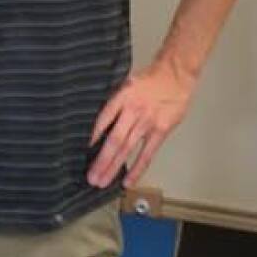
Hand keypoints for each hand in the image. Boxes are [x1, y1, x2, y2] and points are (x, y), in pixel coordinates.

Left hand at [87, 60, 197, 187]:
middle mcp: (133, 111)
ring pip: (127, 149)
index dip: (91, 137)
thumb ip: (113, 102)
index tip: (80, 152)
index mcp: (122, 98)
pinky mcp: (161, 131)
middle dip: (101, 160)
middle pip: (114, 140)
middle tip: (90, 177)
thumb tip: (96, 121)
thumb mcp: (125, 84)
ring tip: (102, 182)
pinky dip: (137, 169)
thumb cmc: (149, 79)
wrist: (176, 74)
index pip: (102, 120)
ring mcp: (147, 123)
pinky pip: (147, 154)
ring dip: (113, 167)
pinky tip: (128, 181)